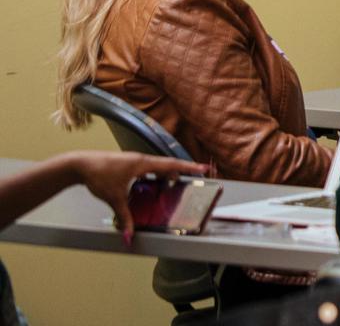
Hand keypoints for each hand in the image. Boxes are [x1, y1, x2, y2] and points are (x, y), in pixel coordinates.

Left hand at [65, 152, 207, 244]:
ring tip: (169, 185)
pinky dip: (152, 175)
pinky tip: (147, 185)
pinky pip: (146, 168)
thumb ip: (124, 217)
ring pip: (155, 167)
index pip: (171, 165)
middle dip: (179, 173)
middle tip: (190, 180)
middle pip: (166, 166)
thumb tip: (129, 235)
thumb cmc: (98, 175)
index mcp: (143, 163)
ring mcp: (133, 160)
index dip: (189, 167)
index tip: (204, 168)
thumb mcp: (114, 198)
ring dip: (164, 175)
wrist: (79, 164)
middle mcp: (140, 159)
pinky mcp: (125, 164)